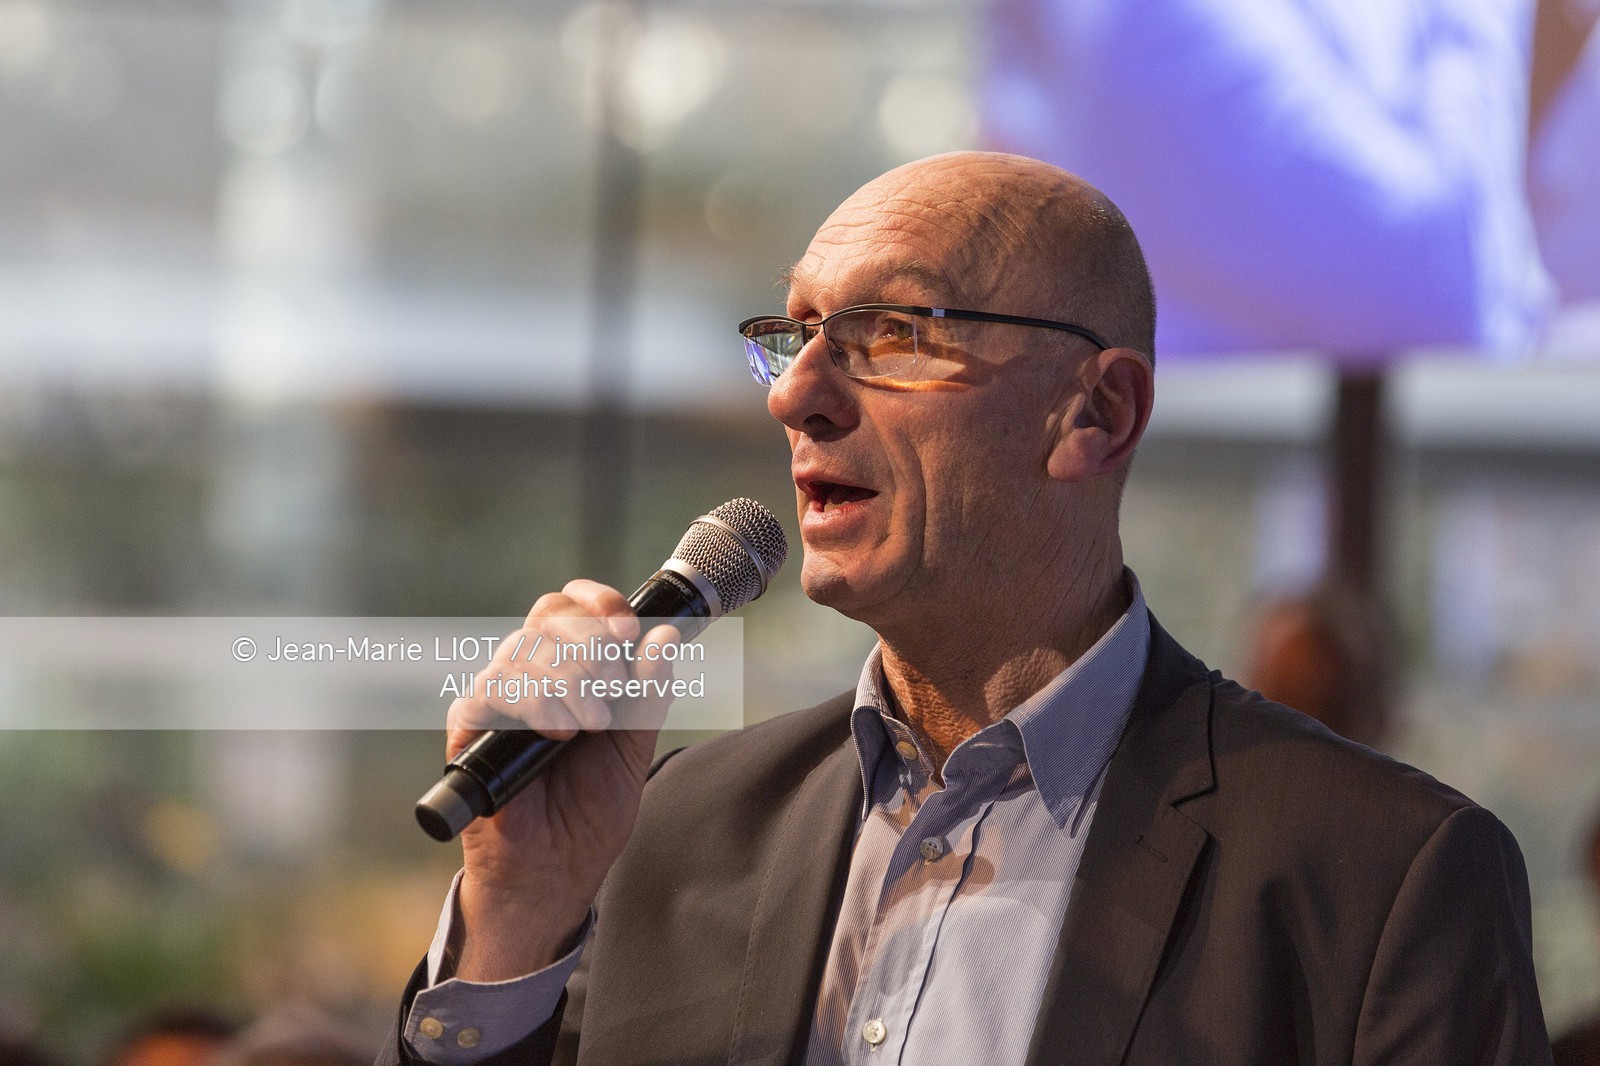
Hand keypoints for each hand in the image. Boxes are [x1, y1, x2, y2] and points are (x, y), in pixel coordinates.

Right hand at [446, 579, 678, 980]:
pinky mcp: (470, 730)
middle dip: (589, 642)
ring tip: (589, 725)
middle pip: (547, 615)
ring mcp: (498, 699)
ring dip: (566, 680)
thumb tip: (665, 636)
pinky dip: (530, 703)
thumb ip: (649, 691)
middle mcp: (530, 675)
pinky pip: (489, 689)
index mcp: (571, 669)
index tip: (626, 628)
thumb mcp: (635, 746)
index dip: (598, 602)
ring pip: (520, 648)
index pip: (572, 605)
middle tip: (611, 687)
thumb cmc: (590, 810)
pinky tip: (556, 734)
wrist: (556, 870)